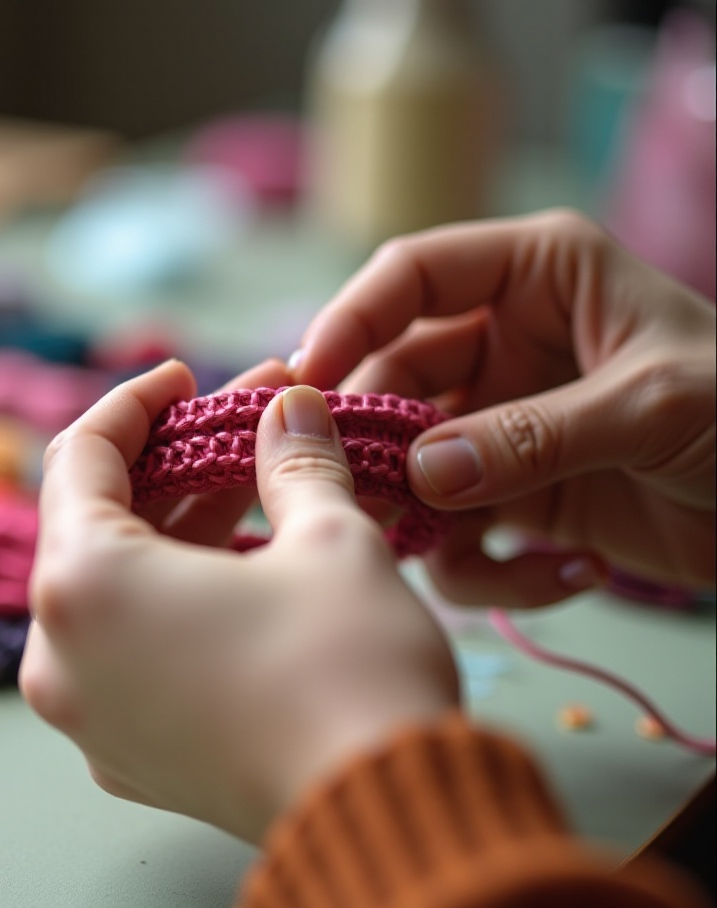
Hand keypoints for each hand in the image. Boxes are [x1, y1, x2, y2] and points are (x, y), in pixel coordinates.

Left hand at [20, 362, 458, 843]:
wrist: (382, 824)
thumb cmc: (347, 669)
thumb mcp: (328, 540)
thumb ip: (294, 460)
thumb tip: (290, 407)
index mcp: (84, 586)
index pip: (80, 458)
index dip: (136, 403)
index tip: (187, 378)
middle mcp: (61, 657)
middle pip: (96, 525)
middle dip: (173, 465)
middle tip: (246, 425)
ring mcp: (89, 718)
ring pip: (117, 592)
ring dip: (179, 531)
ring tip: (257, 488)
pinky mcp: (128, 757)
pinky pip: (132, 651)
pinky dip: (176, 601)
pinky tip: (244, 571)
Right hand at [292, 209, 715, 605]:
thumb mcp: (652, 404)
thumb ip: (534, 435)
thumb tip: (424, 475)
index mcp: (534, 279)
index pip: (411, 276)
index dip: (351, 319)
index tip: (307, 383)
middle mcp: (504, 347)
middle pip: (394, 382)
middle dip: (377, 443)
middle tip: (356, 499)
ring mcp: (503, 426)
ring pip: (412, 466)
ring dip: (423, 519)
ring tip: (463, 555)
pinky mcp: (515, 498)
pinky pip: (459, 533)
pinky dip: (488, 568)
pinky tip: (569, 579)